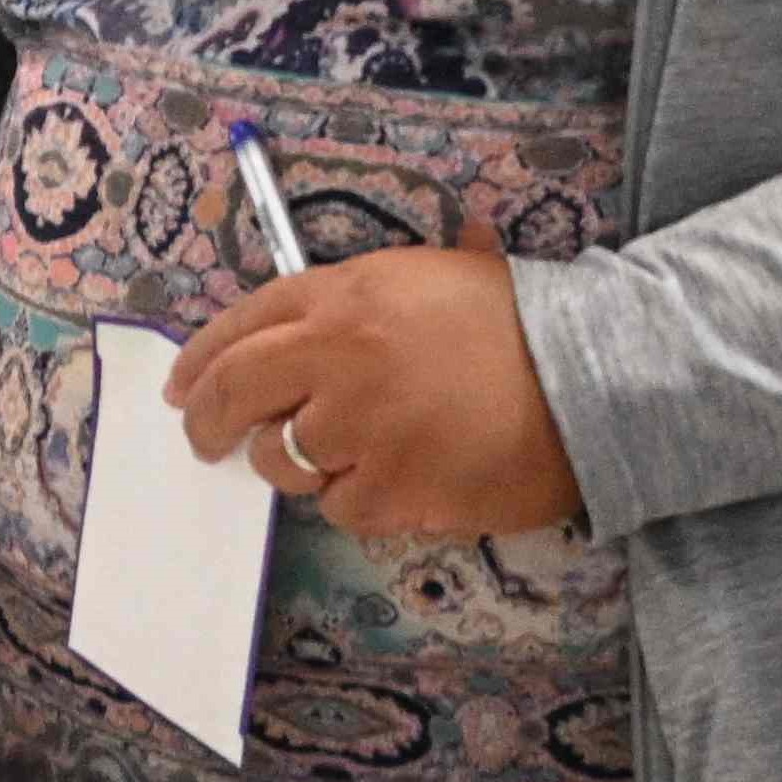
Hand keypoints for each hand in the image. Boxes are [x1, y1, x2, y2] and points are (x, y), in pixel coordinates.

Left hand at [175, 228, 583, 541]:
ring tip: (352, 451)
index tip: (182, 386)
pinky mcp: (389, 489)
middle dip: (207, 422)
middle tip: (206, 440)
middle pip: (233, 394)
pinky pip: (341, 508)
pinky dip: (359, 500)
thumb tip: (354, 293)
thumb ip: (381, 288)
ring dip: (300, 462)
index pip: (241, 324)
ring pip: (283, 460)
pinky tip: (401, 478)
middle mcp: (337, 356)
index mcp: (346, 294)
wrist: (599, 378)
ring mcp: (360, 428)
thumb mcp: (450, 273)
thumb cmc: (530, 321)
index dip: (200, 359)